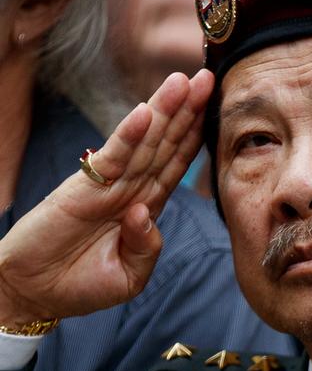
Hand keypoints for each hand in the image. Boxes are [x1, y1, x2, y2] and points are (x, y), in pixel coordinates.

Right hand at [0, 69, 213, 324]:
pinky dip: (127, 136)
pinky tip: (144, 113)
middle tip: (207, 77)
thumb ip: (146, 247)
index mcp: (145, 208)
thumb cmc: (82, 286)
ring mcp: (107, 187)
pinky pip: (111, 159)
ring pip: (143, 144)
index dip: (195, 139)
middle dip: (187, 112)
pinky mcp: (82, 189)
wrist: (35, 293)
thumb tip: (146, 214)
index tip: (216, 110)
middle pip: (164, 145)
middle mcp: (129, 190)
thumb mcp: (129, 276)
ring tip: (182, 82)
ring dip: (163, 112)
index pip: (175, 167)